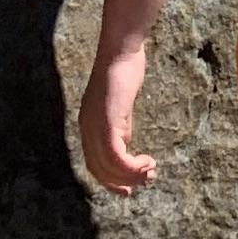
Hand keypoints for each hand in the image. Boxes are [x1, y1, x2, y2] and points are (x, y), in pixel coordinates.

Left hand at [80, 38, 155, 192]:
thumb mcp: (120, 105)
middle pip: (99, 170)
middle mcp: (87, 128)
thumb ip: (120, 126)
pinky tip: (147, 162)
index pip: (94, 164)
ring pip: (109, 167)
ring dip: (132, 176)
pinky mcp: (107, 120)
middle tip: (145, 181)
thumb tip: (125, 147)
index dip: (111, 181)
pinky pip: (117, 156)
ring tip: (150, 172)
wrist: (122, 48)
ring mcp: (95, 125)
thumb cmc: (124, 71)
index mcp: (88, 125)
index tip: (129, 189)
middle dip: (122, 182)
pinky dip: (132, 166)